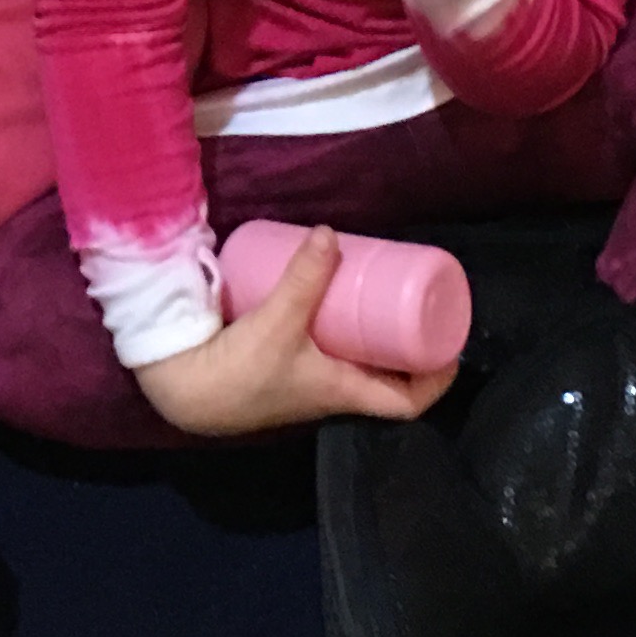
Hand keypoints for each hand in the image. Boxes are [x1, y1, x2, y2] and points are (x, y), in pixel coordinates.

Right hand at [130, 228, 457, 438]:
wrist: (183, 392)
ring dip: (371, 331)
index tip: (452, 344)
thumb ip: (304, 278)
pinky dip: (336, 325)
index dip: (438, 378)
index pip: (409, 402)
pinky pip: (325, 347)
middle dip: (406, 341)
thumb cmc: (240, 372)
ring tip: (378, 288)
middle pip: (386, 374)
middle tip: (415, 298)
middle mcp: (332, 392)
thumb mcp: (278, 321)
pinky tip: (328, 295)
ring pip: (355, 359)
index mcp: (345, 393)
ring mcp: (307, 381)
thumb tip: (332, 233)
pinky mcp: (281, 366)